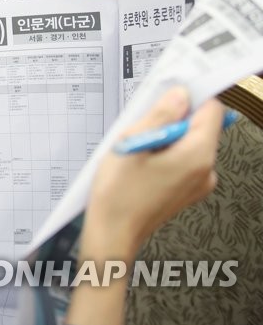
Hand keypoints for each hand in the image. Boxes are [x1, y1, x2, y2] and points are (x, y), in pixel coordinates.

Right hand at [82, 87, 224, 261]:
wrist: (113, 232)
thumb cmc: (118, 194)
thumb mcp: (132, 142)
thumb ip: (160, 114)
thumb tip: (179, 95)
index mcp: (197, 155)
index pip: (210, 110)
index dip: (189, 96)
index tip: (170, 92)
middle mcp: (206, 169)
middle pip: (199, 126)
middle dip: (172, 118)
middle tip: (142, 125)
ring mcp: (199, 182)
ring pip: (189, 142)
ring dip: (166, 137)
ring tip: (137, 148)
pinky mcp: (187, 190)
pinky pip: (183, 159)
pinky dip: (165, 153)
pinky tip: (141, 161)